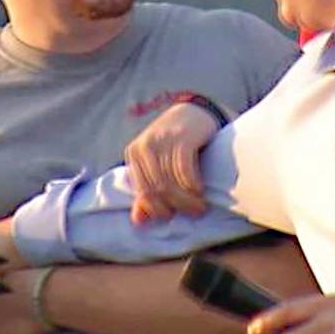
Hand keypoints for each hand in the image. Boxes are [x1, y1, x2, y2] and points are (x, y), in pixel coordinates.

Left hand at [123, 101, 220, 223]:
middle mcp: (144, 146)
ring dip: (188, 200)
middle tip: (193, 213)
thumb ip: (147, 190)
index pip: (143, 191)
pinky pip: (184, 171)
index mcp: (133, 153)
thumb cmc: (176, 143)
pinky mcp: (181, 138)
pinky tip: (201, 191)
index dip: (157, 209)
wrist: (195, 112)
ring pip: (172, 182)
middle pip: (158, 189)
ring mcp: (162, 140)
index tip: (173, 216)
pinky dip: (193, 186)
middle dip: (176, 206)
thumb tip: (138, 221)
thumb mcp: (157, 165)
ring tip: (200, 207)